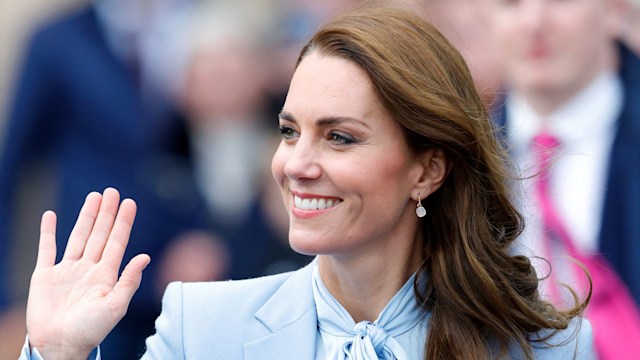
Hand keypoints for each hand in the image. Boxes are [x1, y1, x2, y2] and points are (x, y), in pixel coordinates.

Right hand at [26, 188, 149, 359]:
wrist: (59, 346)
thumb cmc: (91, 330)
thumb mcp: (116, 306)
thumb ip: (129, 280)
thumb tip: (145, 256)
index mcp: (106, 275)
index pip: (117, 242)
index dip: (123, 222)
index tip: (130, 203)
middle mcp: (88, 268)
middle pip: (100, 234)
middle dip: (107, 213)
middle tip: (112, 191)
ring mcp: (67, 270)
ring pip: (78, 236)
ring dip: (86, 216)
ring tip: (94, 196)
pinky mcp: (45, 275)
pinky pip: (46, 249)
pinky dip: (48, 232)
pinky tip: (51, 216)